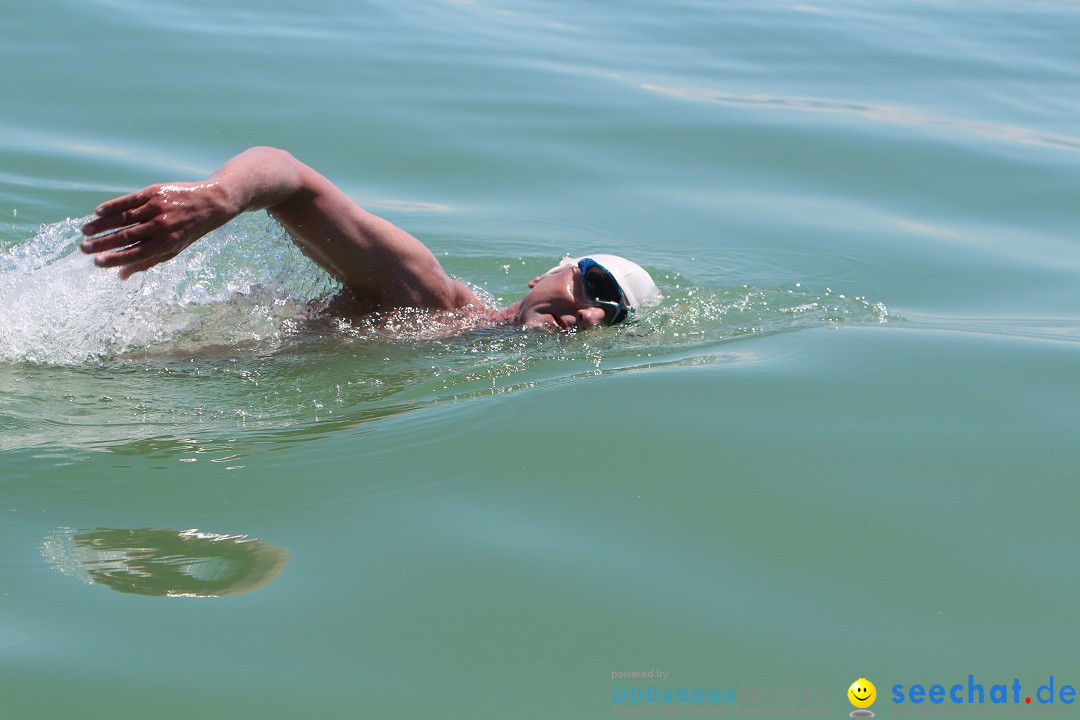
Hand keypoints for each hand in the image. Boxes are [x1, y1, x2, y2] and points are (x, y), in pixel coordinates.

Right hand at [80, 181, 235, 278]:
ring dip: (102, 225)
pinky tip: (98, 212)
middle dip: (102, 243)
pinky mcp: (154, 192)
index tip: (96, 262)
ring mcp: (157, 207)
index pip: (135, 254)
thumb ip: (147, 262)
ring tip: (85, 231)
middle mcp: (161, 226)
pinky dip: (112, 206)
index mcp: (167, 243)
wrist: (211, 203)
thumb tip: (121, 276)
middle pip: (126, 236)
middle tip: (83, 248)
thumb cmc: (188, 231)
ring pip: (124, 218)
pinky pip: (129, 200)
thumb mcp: (173, 249)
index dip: (114, 259)